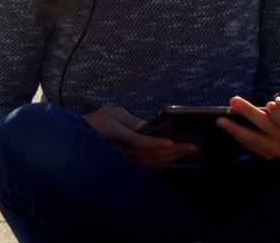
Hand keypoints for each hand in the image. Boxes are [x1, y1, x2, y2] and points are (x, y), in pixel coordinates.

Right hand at [82, 106, 198, 169]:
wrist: (88, 137)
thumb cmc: (102, 121)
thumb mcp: (113, 113)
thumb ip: (130, 120)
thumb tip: (147, 127)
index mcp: (113, 134)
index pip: (136, 142)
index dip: (154, 144)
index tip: (171, 142)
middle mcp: (118, 151)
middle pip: (148, 155)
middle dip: (172, 151)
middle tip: (192, 145)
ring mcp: (123, 162)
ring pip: (151, 163)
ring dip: (172, 158)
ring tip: (190, 149)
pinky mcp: (129, 167)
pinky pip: (149, 167)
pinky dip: (165, 162)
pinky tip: (177, 156)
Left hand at [216, 87, 279, 159]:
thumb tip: (277, 102)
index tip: (269, 104)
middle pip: (269, 129)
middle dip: (250, 115)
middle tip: (232, 103)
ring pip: (258, 141)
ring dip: (238, 130)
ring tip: (221, 120)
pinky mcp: (271, 157)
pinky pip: (253, 148)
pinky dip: (239, 138)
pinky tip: (227, 128)